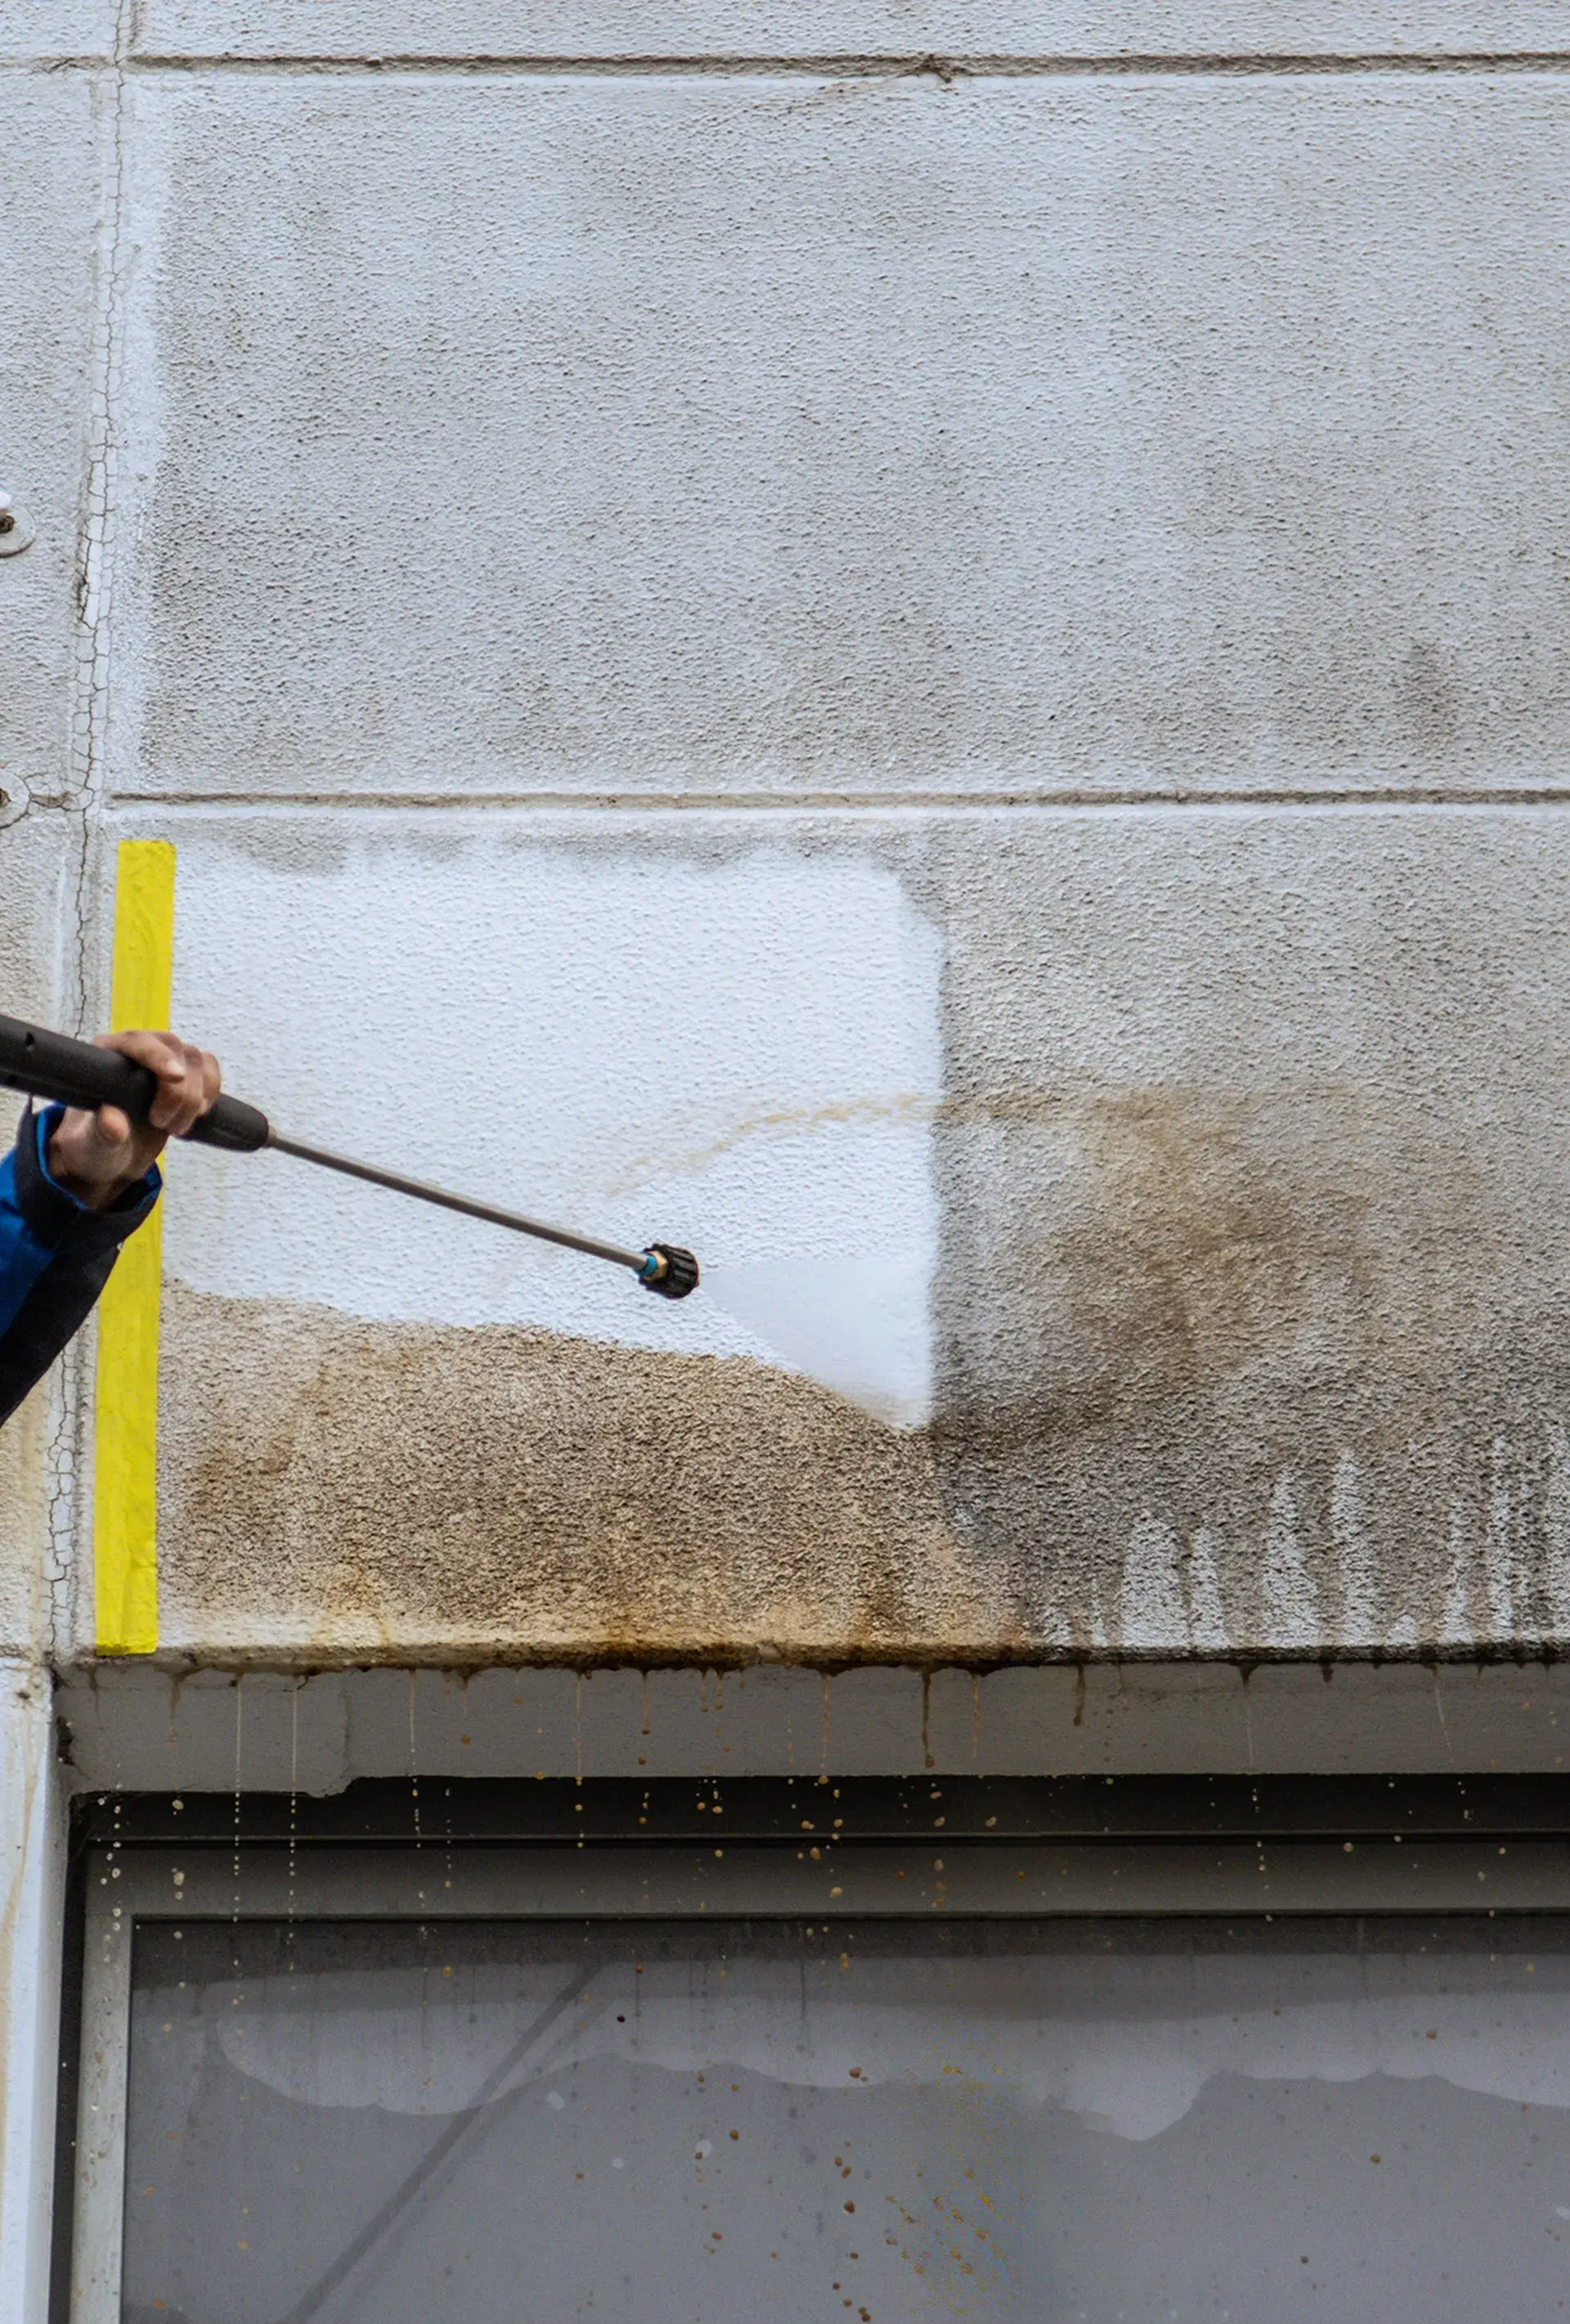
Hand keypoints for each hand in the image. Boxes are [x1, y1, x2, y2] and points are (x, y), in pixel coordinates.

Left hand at [46, 1030, 221, 1210]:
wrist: (115, 1157)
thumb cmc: (98, 1147)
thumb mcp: (92, 1147)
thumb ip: (101, 1134)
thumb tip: (113, 1121)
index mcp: (107, 1058)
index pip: (137, 1042)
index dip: (158, 1055)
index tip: (175, 1078)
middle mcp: (136, 1051)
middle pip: (174, 1048)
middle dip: (179, 1091)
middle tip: (163, 1126)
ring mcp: (163, 1061)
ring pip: (196, 1060)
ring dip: (195, 1097)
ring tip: (176, 1128)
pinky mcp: (186, 1074)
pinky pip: (209, 1069)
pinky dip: (211, 1091)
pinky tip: (197, 1113)